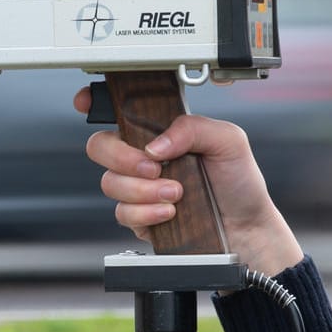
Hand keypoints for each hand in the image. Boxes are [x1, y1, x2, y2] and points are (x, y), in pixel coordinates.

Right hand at [76, 87, 302, 274]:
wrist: (247, 228)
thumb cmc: (239, 182)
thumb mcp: (228, 141)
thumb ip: (192, 128)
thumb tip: (155, 144)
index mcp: (161, 132)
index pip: (119, 112)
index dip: (94, 103)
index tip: (85, 103)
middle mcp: (145, 158)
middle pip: (100, 146)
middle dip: (122, 157)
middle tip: (154, 168)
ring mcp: (139, 189)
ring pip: (110, 183)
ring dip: (142, 190)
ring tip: (175, 194)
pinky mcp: (139, 218)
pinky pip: (123, 213)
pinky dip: (146, 212)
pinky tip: (170, 212)